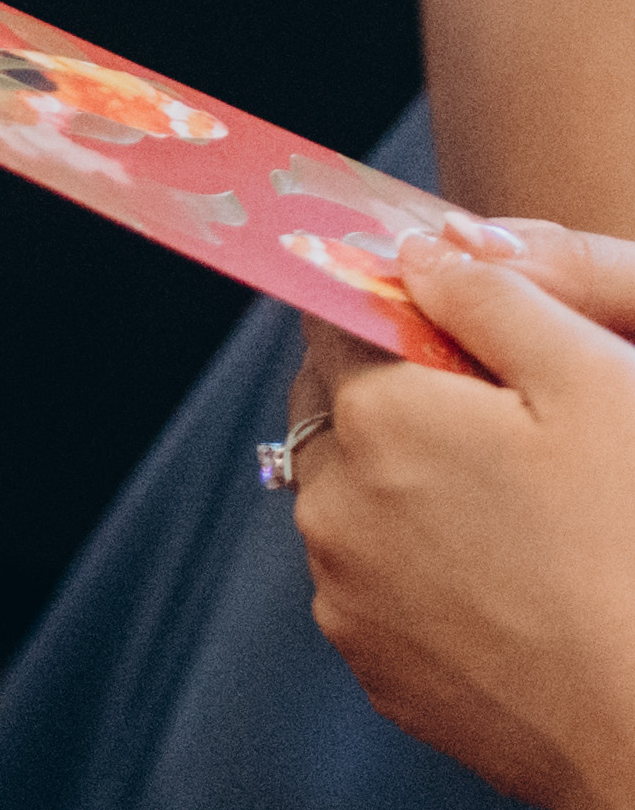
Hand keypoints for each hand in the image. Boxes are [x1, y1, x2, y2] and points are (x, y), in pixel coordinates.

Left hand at [293, 223, 634, 809]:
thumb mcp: (594, 382)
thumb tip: (419, 254)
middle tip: (502, 421)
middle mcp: (331, 503)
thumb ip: (492, 296)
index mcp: (372, 415)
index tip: (457, 325)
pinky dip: (422, 568)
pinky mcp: (381, 669)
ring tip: (522, 510)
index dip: (403, 310)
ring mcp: (348, 595)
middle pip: (336, 408)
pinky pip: (379, 585)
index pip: (339, 316)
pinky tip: (512, 580)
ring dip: (404, 484)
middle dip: (394, 395)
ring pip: (353, 499)